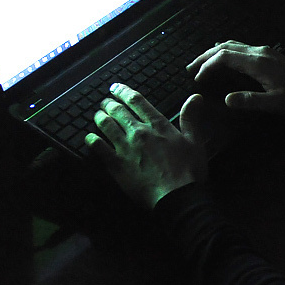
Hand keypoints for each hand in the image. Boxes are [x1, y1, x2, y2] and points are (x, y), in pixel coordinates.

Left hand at [85, 83, 206, 210]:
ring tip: (97, 114)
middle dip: (109, 103)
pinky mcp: (116, 165)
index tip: (115, 88)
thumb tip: (195, 96)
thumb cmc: (189, 170)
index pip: (137, 101)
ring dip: (100, 117)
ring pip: (106, 125)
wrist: (176, 196)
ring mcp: (125, 148)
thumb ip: (190, 117)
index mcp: (157, 125)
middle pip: (118, 111)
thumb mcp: (194, 141)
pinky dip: (92, 140)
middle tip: (105, 101)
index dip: (124, 92)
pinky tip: (89, 137)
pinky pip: (98, 148)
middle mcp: (139, 132)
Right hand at [186, 40, 284, 113]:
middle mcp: (257, 51)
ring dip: (213, 52)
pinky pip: (239, 47)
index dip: (208, 66)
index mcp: (256, 63)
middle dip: (205, 56)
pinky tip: (221, 58)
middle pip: (224, 47)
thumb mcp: (274, 104)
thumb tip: (226, 99)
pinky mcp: (265, 52)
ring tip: (200, 63)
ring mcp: (262, 50)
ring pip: (231, 44)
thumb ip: (250, 101)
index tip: (198, 79)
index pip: (224, 57)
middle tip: (190, 68)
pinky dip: (224, 52)